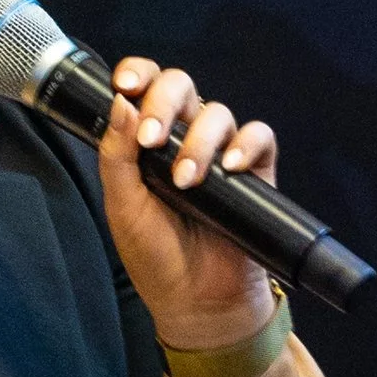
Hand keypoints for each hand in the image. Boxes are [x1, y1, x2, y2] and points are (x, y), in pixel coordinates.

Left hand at [98, 60, 282, 348]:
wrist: (196, 302)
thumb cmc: (155, 255)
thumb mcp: (123, 206)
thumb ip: (117, 155)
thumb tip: (120, 102)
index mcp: (146, 139)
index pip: (144, 87)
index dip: (137, 74)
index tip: (125, 84)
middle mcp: (183, 137)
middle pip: (181, 86)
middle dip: (164, 103)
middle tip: (152, 140)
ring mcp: (220, 153)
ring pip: (217, 112)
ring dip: (199, 140)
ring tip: (186, 180)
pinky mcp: (255, 173)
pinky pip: (259, 136)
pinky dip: (246, 144)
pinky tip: (231, 166)